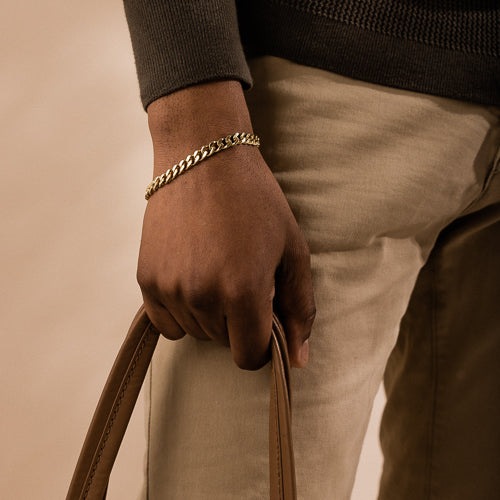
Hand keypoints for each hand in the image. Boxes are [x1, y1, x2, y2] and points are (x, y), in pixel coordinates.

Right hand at [137, 80, 315, 368]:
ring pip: (195, 332)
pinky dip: (182, 310)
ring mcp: (169, 288)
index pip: (249, 355)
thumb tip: (298, 359)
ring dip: (210, 314)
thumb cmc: (255, 200)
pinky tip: (193, 277)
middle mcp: (202, 296)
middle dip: (238, 321)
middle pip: (223, 343)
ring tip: (217, 269)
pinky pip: (166, 322)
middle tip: (241, 278)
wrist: (202, 158)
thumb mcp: (292, 250)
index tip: (263, 318)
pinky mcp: (147, 279)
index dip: (262, 344)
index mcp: (243, 291)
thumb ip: (299, 308)